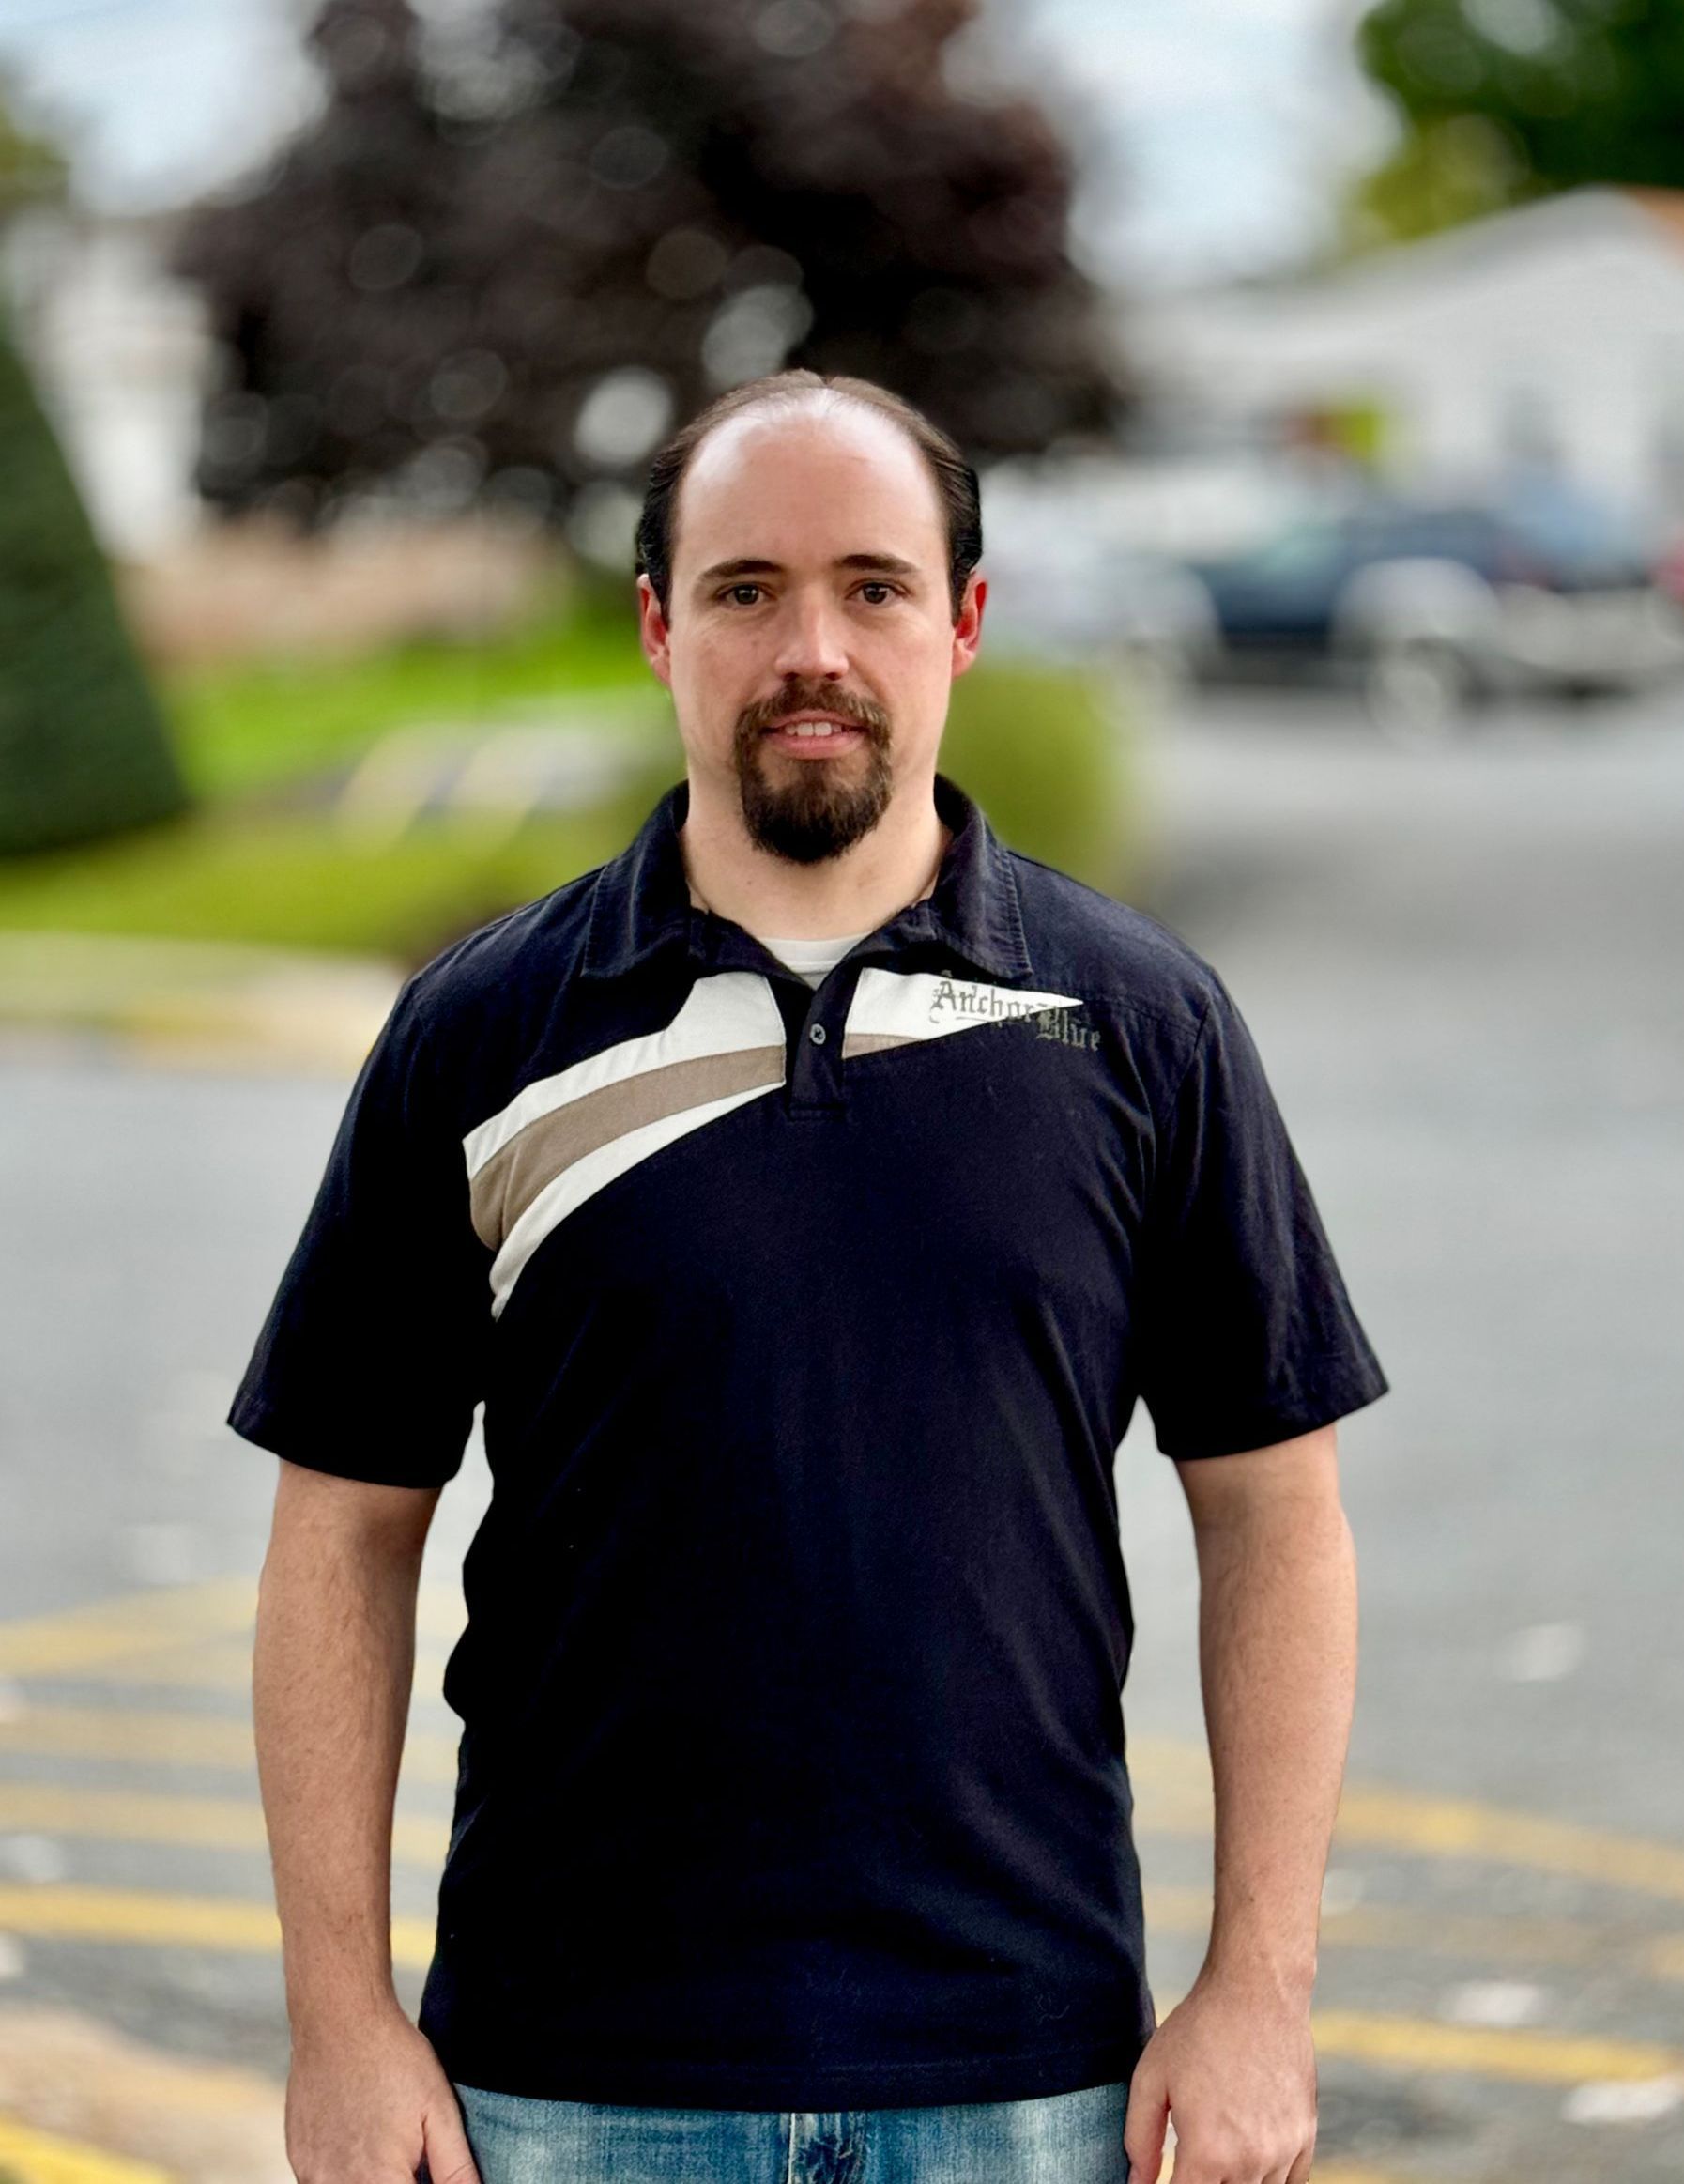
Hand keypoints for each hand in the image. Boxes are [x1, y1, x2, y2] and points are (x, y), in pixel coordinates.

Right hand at [283, 2004, 480, 2183]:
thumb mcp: (439, 2109)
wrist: (338, 2018)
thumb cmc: (394, 2058)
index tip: (426, 2169)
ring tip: (388, 2142)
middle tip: (412, 2153)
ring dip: (373, 2178)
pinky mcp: (298, 2160)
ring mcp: (313, 2176)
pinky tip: (361, 2142)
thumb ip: (455, 2168)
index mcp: (382, 2181)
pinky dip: (346, 2175)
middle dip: (400, 2179)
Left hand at [1124, 1968, 1316, 2183]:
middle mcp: (1250, 2162)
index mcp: (1208, 2153)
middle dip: (1199, 2183)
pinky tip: (1249, 2163)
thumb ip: (1139, 2139)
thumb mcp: (1151, 2077)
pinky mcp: (1306, 2136)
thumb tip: (1137, 2182)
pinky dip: (1269, 2182)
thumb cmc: (1199, 2029)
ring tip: (1217, 2152)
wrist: (1257, 1991)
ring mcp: (1284, 2152)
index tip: (1161, 2179)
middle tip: (1187, 2158)